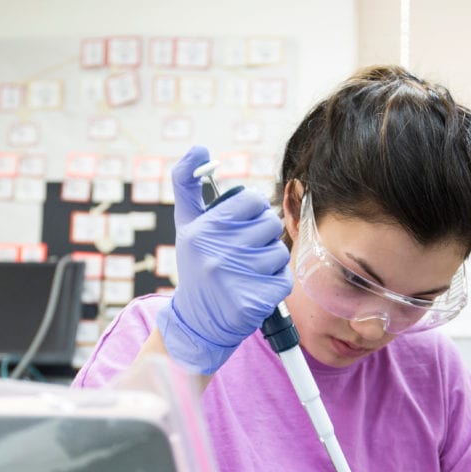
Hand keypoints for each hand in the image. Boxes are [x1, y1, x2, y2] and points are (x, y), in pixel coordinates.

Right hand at [155, 146, 292, 374]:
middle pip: (269, 225)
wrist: (197, 322)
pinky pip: (284, 278)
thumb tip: (198, 149)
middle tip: (241, 253)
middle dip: (260, 237)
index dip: (251, 211)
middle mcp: (218, 253)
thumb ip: (187, 185)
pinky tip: (254, 289)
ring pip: (278, 252)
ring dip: (268, 261)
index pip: (251, 200)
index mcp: (203, 230)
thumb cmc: (196, 266)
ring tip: (246, 273)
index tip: (239, 225)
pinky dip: (274, 284)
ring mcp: (238, 279)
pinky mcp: (256, 301)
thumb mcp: (186, 225)